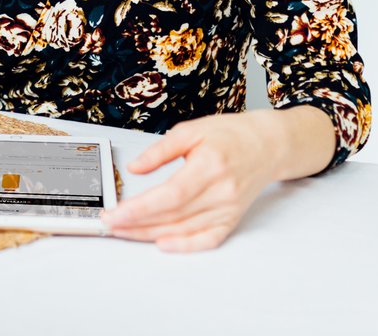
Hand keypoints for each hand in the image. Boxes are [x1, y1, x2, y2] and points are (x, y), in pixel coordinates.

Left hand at [100, 110, 281, 252]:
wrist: (267, 145)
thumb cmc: (229, 135)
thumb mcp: (191, 131)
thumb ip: (160, 150)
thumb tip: (134, 167)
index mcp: (210, 165)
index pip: (170, 195)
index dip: (140, 208)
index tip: (115, 213)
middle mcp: (222, 190)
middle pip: (174, 216)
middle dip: (137, 224)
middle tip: (110, 224)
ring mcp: (229, 208)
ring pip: (185, 229)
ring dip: (151, 235)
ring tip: (124, 232)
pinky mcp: (232, 218)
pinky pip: (208, 239)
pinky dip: (185, 245)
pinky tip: (162, 243)